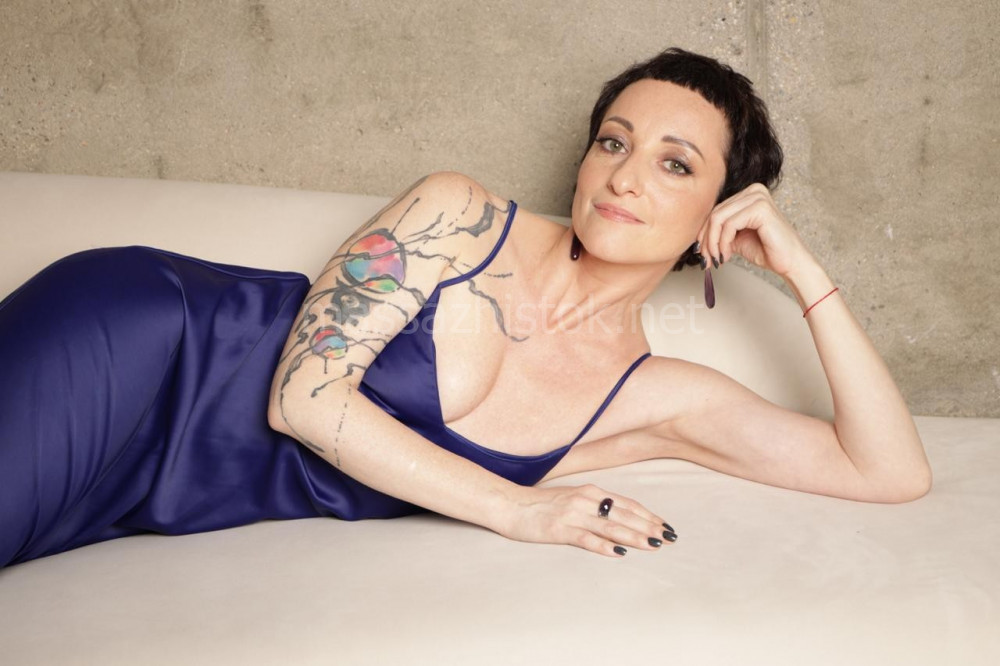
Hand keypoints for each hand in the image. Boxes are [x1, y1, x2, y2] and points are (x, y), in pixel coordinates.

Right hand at [498, 484, 675, 557]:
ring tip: (653, 545)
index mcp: (590, 492)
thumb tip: (619, 517)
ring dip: (634, 536)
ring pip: (610, 527)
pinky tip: (619, 552)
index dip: (648, 515)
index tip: (666, 526)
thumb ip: (594, 505)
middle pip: (624, 515)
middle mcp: (585, 500)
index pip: (627, 504)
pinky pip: (586, 538)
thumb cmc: (541, 504)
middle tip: (669, 538)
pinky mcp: (559, 530)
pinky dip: (604, 545)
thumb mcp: (572, 499)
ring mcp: (572, 515)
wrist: (510, 505)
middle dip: (649, 527)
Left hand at [698, 183, 814, 278]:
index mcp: (748, 194)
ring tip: (717, 259)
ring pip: (718, 218)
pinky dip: (723, 243)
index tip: (701, 253)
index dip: (704, 232)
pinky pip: (729, 225)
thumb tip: (696, 238)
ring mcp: (758, 197)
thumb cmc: (766, 250)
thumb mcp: (735, 238)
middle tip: (705, 259)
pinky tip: (727, 255)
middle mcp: (753, 190)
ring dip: (713, 243)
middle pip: (715, 213)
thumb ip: (719, 231)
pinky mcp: (760, 208)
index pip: (716, 210)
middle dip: (706, 239)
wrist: (789, 262)